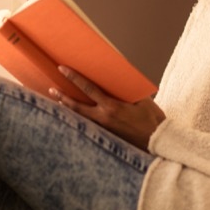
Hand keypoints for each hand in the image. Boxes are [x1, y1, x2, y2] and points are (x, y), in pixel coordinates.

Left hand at [50, 67, 164, 150]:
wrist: (157, 141)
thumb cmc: (152, 119)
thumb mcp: (142, 99)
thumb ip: (127, 90)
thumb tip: (117, 80)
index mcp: (112, 106)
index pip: (88, 89)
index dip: (74, 78)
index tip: (62, 69)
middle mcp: (104, 118)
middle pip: (77, 107)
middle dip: (63, 97)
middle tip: (52, 89)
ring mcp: (104, 129)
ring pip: (80, 118)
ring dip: (68, 109)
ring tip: (58, 102)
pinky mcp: (107, 136)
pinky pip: (88, 125)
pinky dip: (79, 119)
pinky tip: (75, 116)